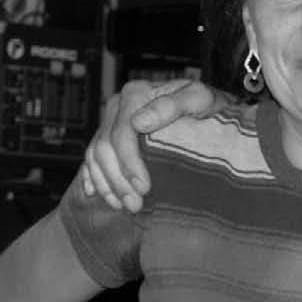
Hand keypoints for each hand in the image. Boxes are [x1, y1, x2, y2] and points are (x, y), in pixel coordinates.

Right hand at [81, 80, 219, 212]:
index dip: (129, 163)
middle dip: (118, 181)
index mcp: (135, 95)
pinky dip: (94, 178)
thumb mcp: (200, 98)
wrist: (209, 107)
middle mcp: (118, 106)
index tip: (143, 187)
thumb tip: (139, 123)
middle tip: (134, 205)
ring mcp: (111, 121)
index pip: (122, 134)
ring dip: (106, 185)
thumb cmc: (208, 104)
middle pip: (105, 148)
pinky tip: (98, 195)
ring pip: (95, 156)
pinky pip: (92, 158)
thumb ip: (173, 105)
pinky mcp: (109, 135)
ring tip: (122, 206)